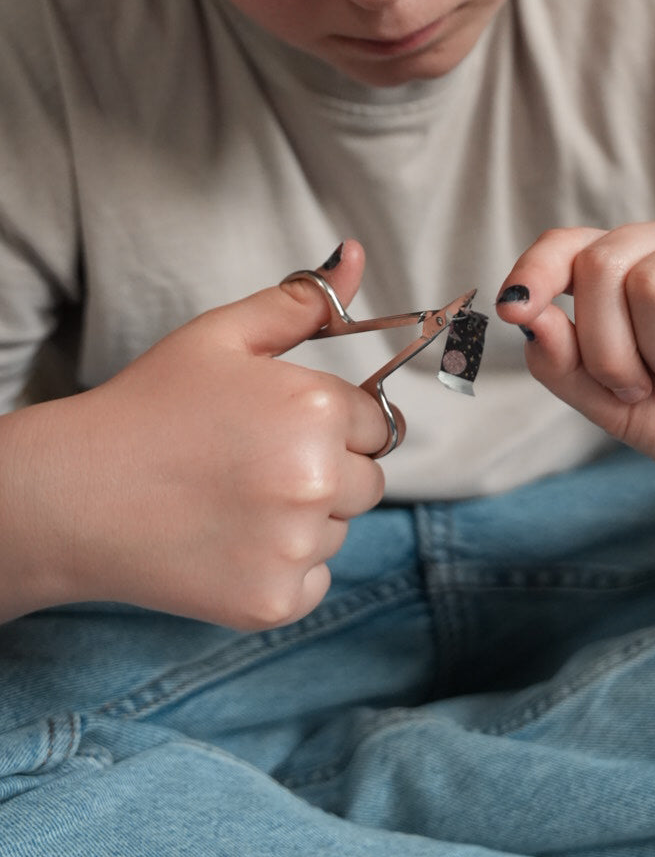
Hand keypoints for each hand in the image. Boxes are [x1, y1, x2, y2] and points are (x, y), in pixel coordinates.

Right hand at [39, 240, 387, 627]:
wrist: (73, 495)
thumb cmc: (149, 407)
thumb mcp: (221, 337)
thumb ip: (300, 302)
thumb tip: (357, 255)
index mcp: (314, 409)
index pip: (378, 421)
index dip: (333, 422)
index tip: (281, 427)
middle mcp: (316, 479)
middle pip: (368, 479)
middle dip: (327, 469)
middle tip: (253, 464)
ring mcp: (296, 546)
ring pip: (339, 530)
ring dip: (304, 519)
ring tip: (232, 501)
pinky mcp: (274, 601)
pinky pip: (315, 581)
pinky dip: (283, 567)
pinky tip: (228, 542)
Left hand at [496, 219, 654, 507]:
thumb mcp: (613, 406)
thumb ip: (565, 364)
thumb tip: (527, 315)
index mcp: (635, 266)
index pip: (569, 244)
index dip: (536, 270)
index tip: (512, 311)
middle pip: (603, 263)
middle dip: (609, 348)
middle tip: (645, 388)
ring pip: (654, 281)